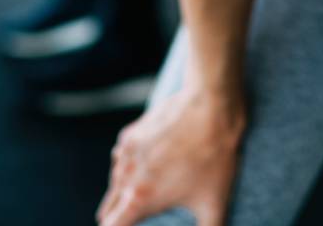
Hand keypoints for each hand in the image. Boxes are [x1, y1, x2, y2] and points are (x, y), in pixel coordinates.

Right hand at [97, 87, 243, 225]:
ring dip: (125, 192)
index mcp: (140, 199)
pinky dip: (131, 167)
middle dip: (120, 218)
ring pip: (115, 183)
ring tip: (153, 192)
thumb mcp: (214, 204)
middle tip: (138, 219)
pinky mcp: (129, 134)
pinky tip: (153, 165)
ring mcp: (124, 153)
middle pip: (108, 210)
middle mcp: (125, 176)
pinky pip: (121, 159)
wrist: (209, 108)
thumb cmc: (213, 158)